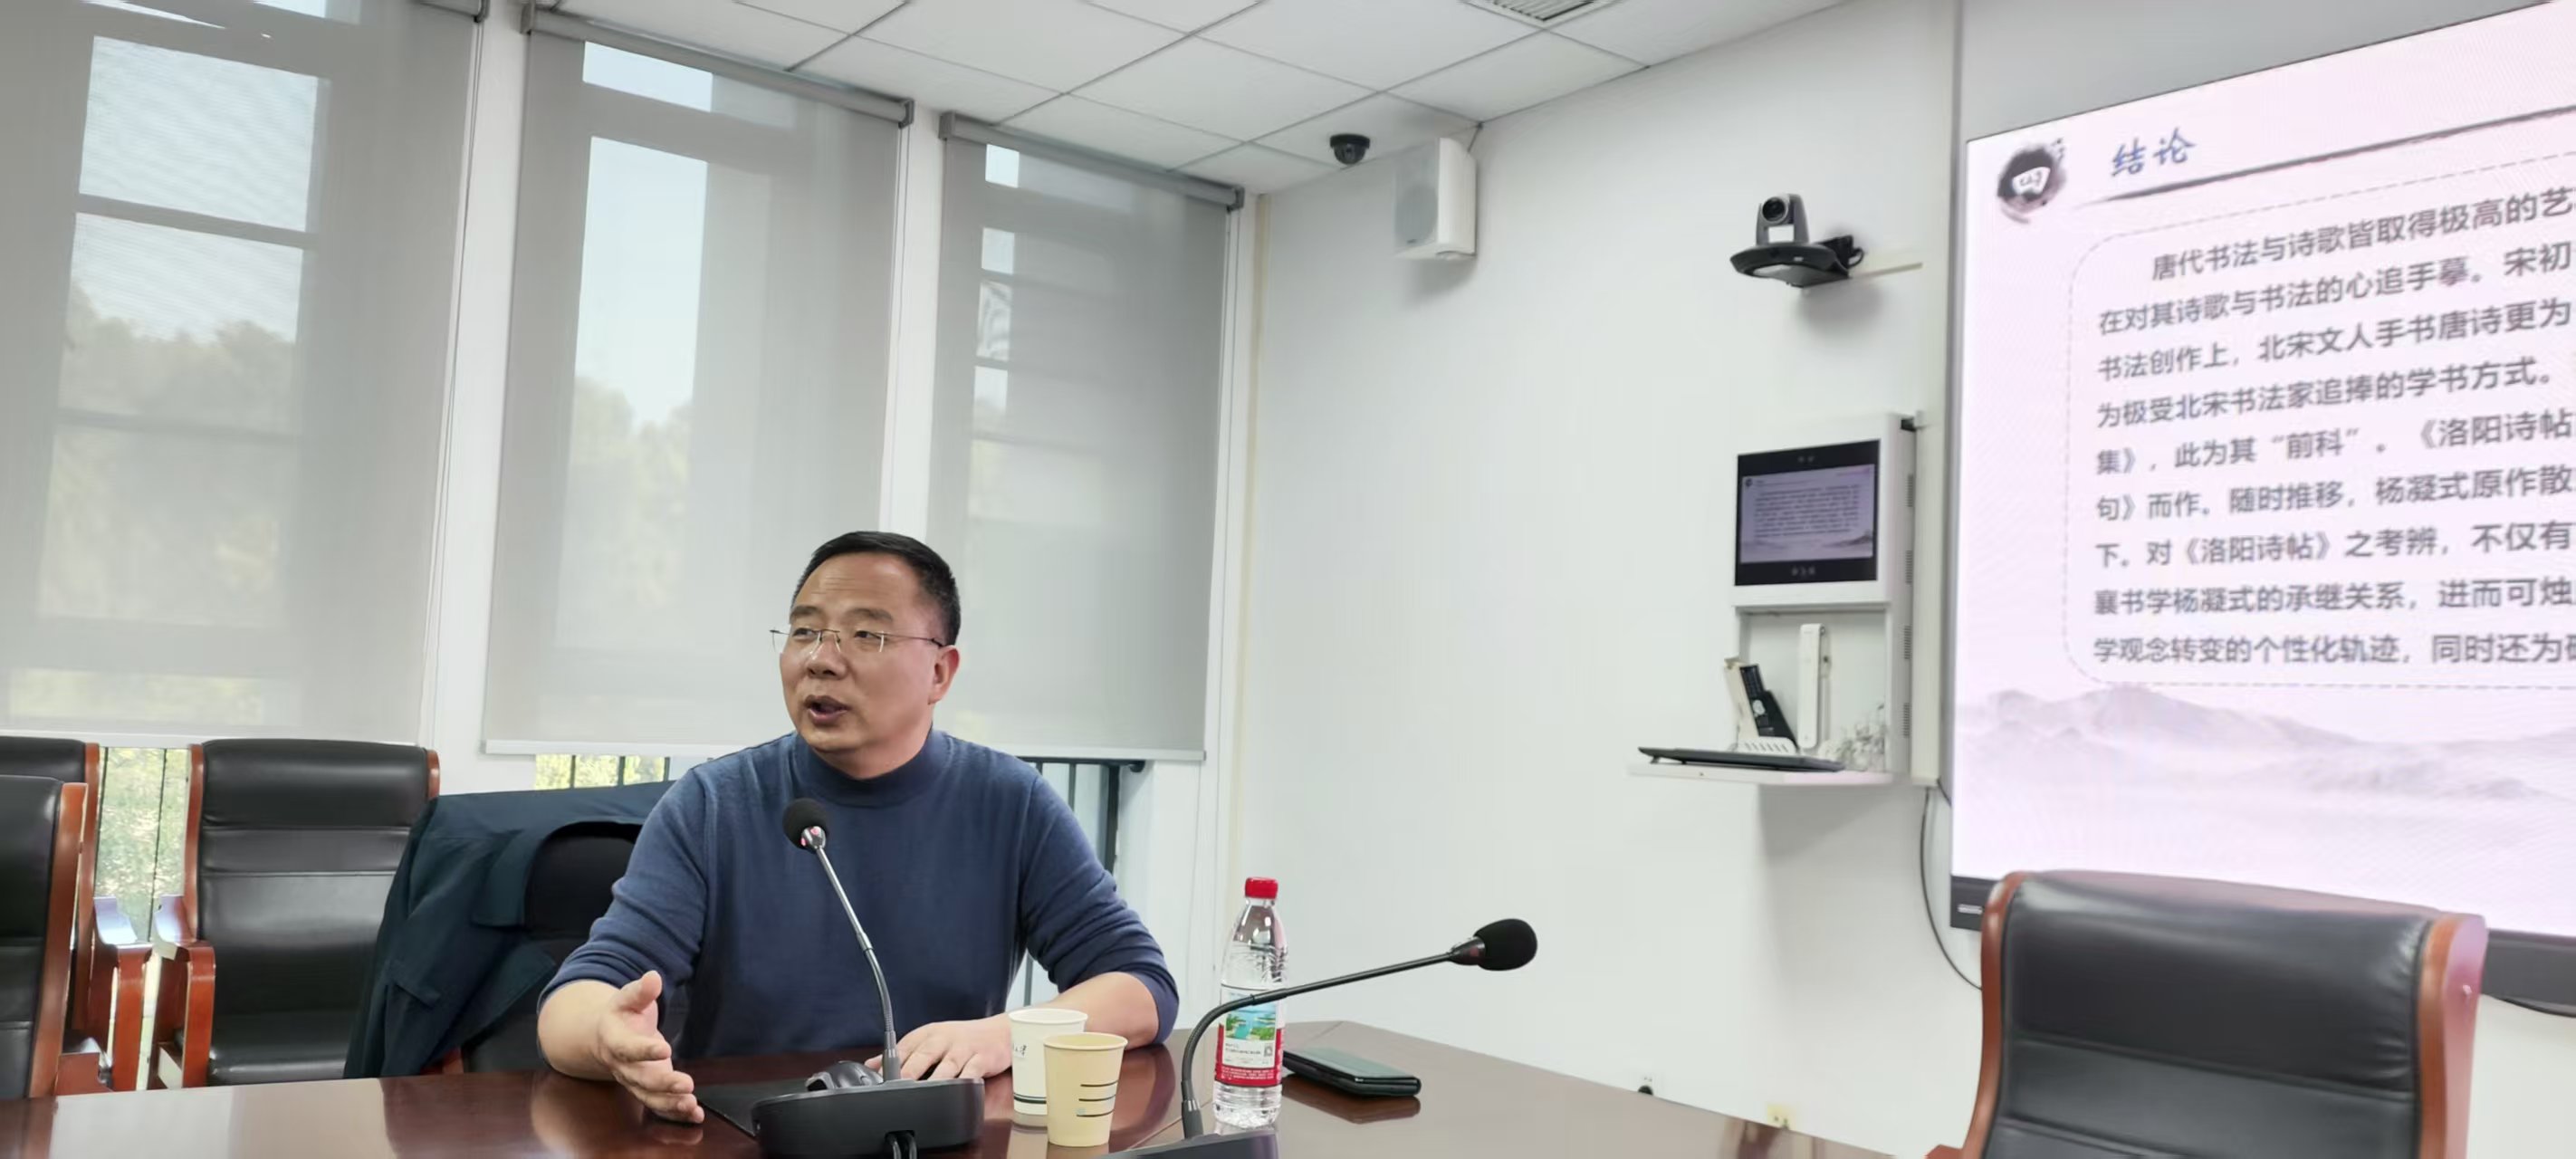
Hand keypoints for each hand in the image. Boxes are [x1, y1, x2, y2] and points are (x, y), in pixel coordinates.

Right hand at [595, 971, 700, 1122]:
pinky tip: (695, 1115)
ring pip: (650, 1098)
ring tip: (691, 1105)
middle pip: (642, 1079)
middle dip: (664, 1084)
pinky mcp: (649, 1090)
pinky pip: (660, 1106)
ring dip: (671, 1104)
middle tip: (686, 1084)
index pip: (628, 1049)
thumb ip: (640, 991)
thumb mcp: (627, 998)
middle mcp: (624, 1067)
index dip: (644, 1051)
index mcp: (615, 1041)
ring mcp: (636, 1082)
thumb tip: (653, 978)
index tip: (665, 1049)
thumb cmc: (621, 1015)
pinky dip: (676, 1114)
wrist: (605, 1037)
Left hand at [867, 1014, 1011, 1080]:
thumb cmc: (963, 1039)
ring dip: (935, 1078)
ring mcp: (964, 1049)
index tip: (879, 1079)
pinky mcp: (983, 1059)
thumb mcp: (931, 1040)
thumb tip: (872, 1065)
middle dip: (910, 1071)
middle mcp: (944, 1039)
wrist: (1000, 1032)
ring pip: (947, 1064)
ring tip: (924, 1092)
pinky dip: (965, 1081)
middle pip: (924, 1054)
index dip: (891, 1063)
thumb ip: (903, 1053)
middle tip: (898, 1086)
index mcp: (928, 1034)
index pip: (905, 1047)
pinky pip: (973, 1072)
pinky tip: (957, 1089)